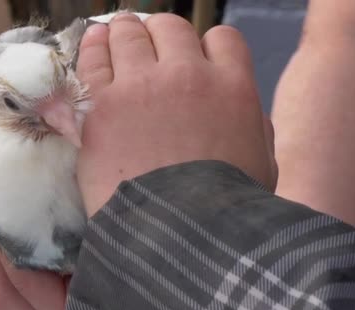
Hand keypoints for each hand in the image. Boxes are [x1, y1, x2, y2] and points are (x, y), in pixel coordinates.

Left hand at [77, 13, 276, 215]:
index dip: (205, 48)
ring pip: (130, 33)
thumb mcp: (261, 168)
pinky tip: (93, 43)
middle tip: (148, 48)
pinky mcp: (100, 104)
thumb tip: (248, 116)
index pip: (221, 38)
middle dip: (160, 36)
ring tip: (114, 35)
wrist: (175, 237)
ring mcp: (141, 86)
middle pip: (171, 28)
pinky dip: (93, 46)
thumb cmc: (223, 213)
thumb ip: (255, 130)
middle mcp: (188, 75)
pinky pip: (93, 57)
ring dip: (124, 32)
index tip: (192, 62)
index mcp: (234, 88)